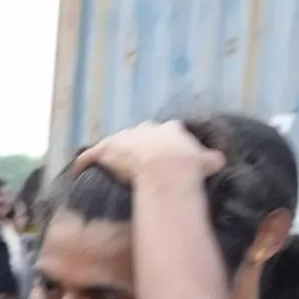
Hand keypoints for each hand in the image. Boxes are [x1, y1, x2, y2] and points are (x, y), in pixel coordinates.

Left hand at [82, 119, 225, 190]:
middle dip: (136, 145)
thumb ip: (211, 159)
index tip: (163, 152)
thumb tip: (220, 160)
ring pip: (115, 143)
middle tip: (134, 160)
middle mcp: (146, 129)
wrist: (166, 170)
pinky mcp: (106, 149)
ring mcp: (124, 138)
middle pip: (138, 135)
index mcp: (170, 130)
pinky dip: (84, 161)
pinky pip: (90, 155)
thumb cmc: (188, 167)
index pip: (166, 132)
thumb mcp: (207, 162)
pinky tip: (78, 170)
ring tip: (107, 164)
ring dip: (110, 152)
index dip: (163, 143)